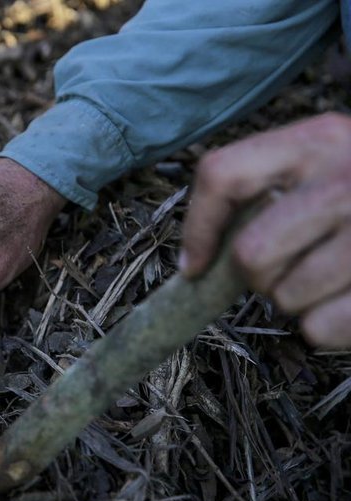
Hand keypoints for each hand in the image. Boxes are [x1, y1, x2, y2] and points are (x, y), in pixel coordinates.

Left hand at [180, 112, 350, 346]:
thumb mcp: (326, 162)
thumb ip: (270, 190)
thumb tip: (200, 261)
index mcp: (317, 139)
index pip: (223, 175)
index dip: (198, 228)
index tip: (195, 266)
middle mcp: (347, 179)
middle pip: (251, 255)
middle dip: (259, 277)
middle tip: (288, 270)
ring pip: (285, 297)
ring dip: (299, 301)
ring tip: (333, 278)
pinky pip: (320, 329)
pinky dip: (328, 327)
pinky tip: (349, 301)